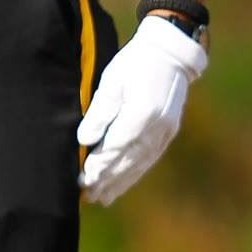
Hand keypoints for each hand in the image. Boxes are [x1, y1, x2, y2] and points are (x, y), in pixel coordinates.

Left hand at [77, 15, 207, 205]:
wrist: (169, 53)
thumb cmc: (134, 63)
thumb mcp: (112, 81)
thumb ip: (99, 112)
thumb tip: (85, 140)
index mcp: (141, 111)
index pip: (116, 146)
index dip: (99, 166)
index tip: (82, 180)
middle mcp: (157, 126)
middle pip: (129, 160)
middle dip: (107, 180)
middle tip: (87, 195)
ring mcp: (166, 131)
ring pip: (141, 163)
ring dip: (121, 182)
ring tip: (102, 198)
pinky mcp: (169, 132)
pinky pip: (150, 158)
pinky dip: (135, 173)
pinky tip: (123, 183)